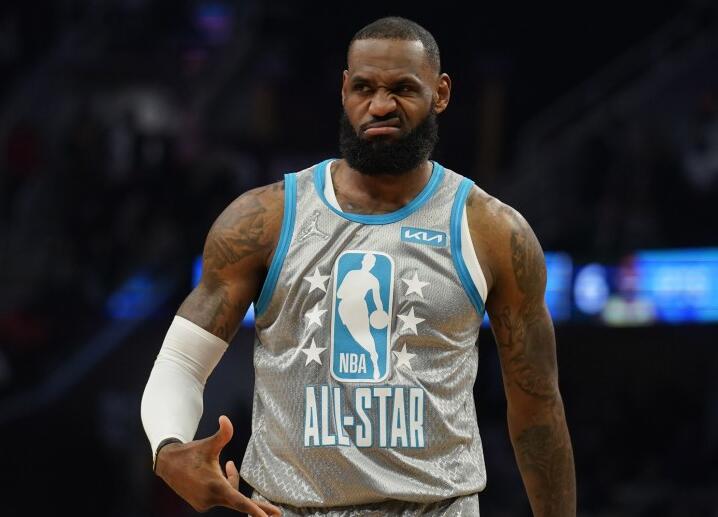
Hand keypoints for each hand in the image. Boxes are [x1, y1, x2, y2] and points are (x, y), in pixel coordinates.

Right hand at [154, 415, 281, 515]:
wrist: (167, 463)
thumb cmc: (191, 452)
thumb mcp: (209, 444)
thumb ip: (223, 433)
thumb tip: (226, 418)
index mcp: (215, 486)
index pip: (240, 501)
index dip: (255, 509)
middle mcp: (211, 499)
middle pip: (239, 502)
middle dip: (258, 508)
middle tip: (278, 514)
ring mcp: (205, 504)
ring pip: (228, 496)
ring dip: (230, 482)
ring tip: (228, 464)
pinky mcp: (201, 505)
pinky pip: (219, 497)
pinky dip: (222, 487)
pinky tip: (215, 474)